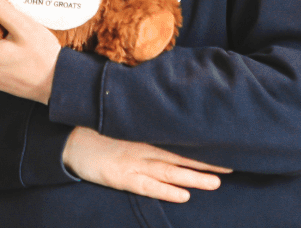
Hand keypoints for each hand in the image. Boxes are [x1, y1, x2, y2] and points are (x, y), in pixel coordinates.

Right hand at [62, 127, 230, 202]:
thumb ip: (144, 115)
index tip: (224, 141)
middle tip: (232, 165)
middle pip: (180, 156)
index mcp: (144, 130)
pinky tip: (183, 195)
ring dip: (193, 177)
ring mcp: (132, 163)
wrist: (68, 138)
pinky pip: (147, 187)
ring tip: (215, 183)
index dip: (201, 142)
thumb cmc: (98, 126)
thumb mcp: (123, 117)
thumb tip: (168, 105)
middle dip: (206, 162)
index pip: (179, 137)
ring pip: (169, 172)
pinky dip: (166, 191)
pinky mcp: (120, 177)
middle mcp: (142, 147)